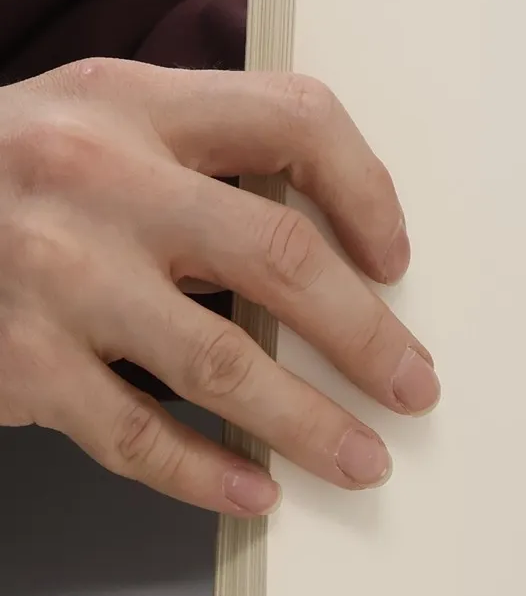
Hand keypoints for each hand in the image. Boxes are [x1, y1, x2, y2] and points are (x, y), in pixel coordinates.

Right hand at [0, 58, 437, 515]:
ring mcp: (51, 274)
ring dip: (309, 422)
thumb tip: (338, 246)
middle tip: (415, 385)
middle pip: (280, 255)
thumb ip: (195, 154)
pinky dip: (203, 471)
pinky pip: (132, 433)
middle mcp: (96, 180)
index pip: (294, 120)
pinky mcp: (14, 359)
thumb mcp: (88, 120)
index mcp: (130, 103)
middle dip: (367, 334)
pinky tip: (254, 492)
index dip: (368, 191)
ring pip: (222, 362)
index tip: (398, 260)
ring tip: (363, 457)